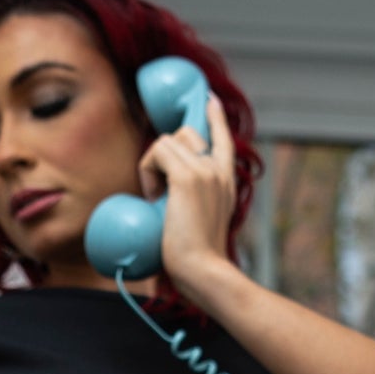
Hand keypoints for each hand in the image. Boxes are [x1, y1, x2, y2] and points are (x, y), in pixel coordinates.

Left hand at [136, 90, 237, 300]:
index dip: (214, 116)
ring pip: (169, 138)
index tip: (208, 100)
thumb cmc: (197, 261)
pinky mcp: (188, 176)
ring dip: (153, 165)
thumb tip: (166, 194)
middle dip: (166, 153)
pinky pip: (157, 150)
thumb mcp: (199, 222)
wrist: (204, 273)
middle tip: (159, 193)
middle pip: (187, 132)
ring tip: (157, 199)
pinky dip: (147, 170)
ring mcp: (205, 170)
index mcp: (226, 181)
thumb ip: (192, 200)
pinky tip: (153, 197)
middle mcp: (219, 170)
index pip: (222, 138)